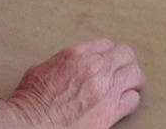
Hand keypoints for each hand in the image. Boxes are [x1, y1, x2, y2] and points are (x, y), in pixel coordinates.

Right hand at [8, 39, 144, 128]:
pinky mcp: (110, 110)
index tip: (110, 61)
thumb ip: (59, 63)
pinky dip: (131, 101)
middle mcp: (94, 67)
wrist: (30, 124)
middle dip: (126, 62)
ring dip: (134, 80)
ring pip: (135, 74)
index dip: (109, 53)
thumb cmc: (30, 102)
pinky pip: (132, 99)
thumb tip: (63, 67)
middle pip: (126, 55)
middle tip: (126, 71)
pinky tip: (125, 104)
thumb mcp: (40, 70)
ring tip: (132, 86)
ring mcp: (104, 88)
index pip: (106, 45)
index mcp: (76, 55)